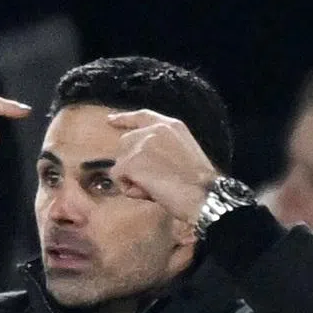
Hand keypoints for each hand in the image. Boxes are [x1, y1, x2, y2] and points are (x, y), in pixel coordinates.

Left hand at [106, 110, 218, 224]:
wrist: (202, 195)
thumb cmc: (198, 185)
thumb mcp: (183, 153)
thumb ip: (162, 148)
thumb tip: (139, 160)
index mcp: (171, 125)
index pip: (141, 117)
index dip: (124, 119)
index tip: (110, 120)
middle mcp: (153, 129)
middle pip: (124, 144)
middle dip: (130, 165)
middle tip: (154, 182)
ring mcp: (141, 143)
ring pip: (120, 163)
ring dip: (132, 179)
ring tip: (156, 187)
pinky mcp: (131, 161)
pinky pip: (118, 178)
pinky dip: (130, 189)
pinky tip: (149, 191)